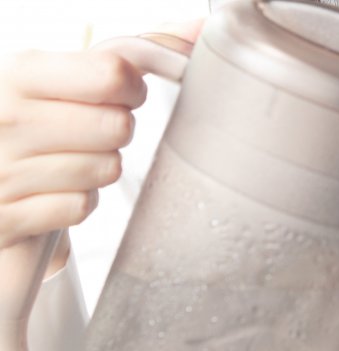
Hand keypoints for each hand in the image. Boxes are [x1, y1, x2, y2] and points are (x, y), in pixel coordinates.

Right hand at [0, 19, 203, 271]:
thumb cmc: (34, 124)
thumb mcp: (64, 76)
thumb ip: (129, 50)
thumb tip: (200, 26)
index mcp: (18, 73)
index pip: (112, 72)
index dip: (133, 86)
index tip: (125, 92)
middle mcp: (3, 118)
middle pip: (118, 125)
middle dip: (115, 132)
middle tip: (88, 132)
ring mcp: (2, 171)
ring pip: (106, 168)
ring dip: (98, 169)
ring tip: (66, 162)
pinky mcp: (8, 216)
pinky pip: (81, 206)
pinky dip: (77, 202)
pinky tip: (53, 192)